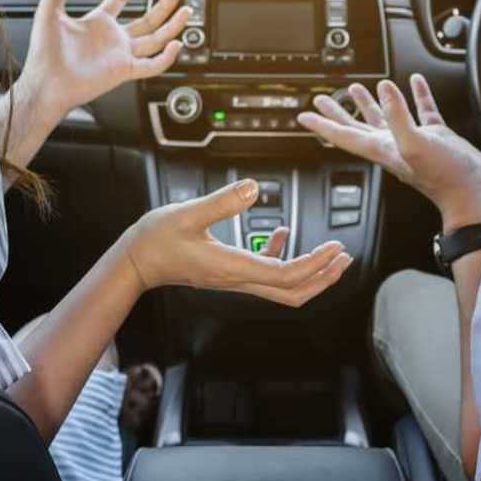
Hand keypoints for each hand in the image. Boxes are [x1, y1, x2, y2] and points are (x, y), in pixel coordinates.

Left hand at [20, 0, 190, 120]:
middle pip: (147, 19)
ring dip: (172, 27)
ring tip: (186, 12)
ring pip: (155, 39)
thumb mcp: (48, 12)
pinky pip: (151, 64)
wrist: (46, 83)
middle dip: (164, 5)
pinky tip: (175, 45)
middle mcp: (113, 38)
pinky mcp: (124, 71)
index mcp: (97, 23)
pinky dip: (166, 57)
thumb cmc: (44, 53)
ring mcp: (120, 55)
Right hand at [123, 180, 353, 307]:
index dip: (315, 264)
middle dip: (323, 277)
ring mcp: (234, 278)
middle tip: (344, 257)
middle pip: (292, 292)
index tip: (334, 247)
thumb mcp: (187, 213)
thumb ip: (222, 201)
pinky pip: (265, 273)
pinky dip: (283, 257)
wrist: (136, 261)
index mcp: (232, 267)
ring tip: (330, 253)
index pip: (286, 275)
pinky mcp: (229, 272)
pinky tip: (284, 234)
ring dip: (310, 272)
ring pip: (282, 287)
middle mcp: (237, 279)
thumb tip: (254, 188)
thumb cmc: (156, 239)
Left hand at [298, 74, 480, 231]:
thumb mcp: (415, 143)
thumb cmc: (444, 177)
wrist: (473, 193)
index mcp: (382, 148)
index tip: (304, 115)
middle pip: (357, 127)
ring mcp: (413, 141)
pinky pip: (421, 112)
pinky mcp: (435, 137)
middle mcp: (393, 145)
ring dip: (371, 104)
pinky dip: (416, 96)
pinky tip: (415, 84)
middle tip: (322, 99)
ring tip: (358, 89)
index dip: (323, 124)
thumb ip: (397, 116)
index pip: (344, 135)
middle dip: (338, 113)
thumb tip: (384, 89)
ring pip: (386, 118)